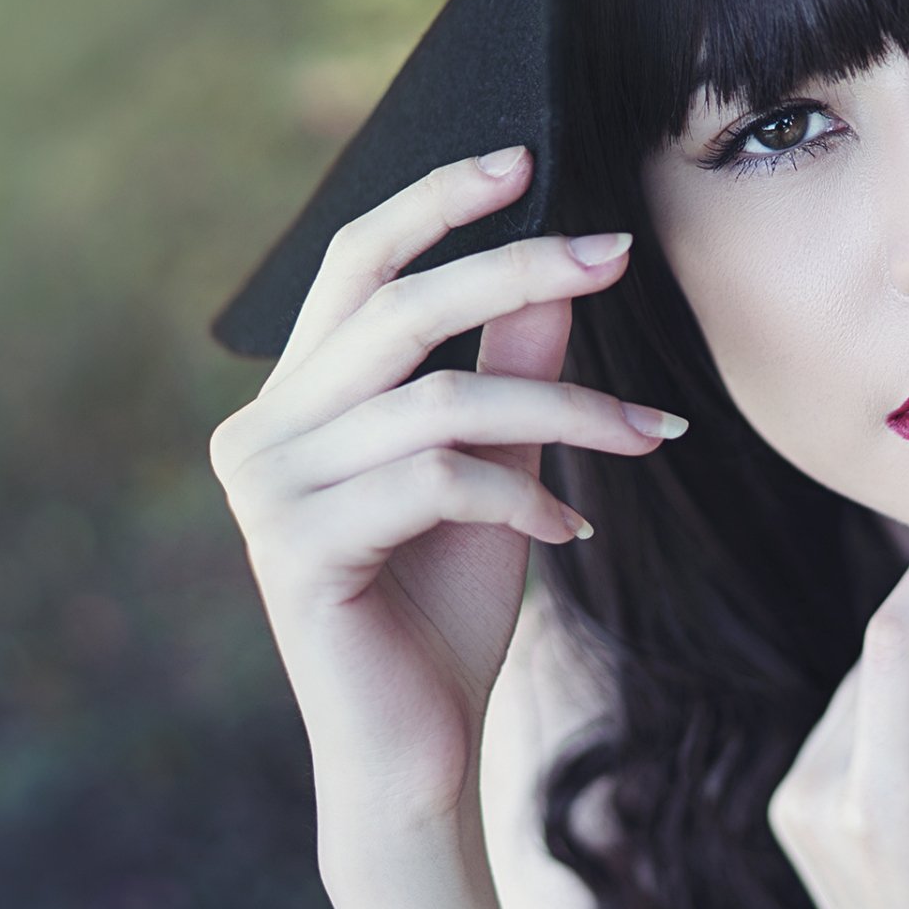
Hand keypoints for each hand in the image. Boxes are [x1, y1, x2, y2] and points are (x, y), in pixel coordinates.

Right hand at [207, 147, 687, 838]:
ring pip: (441, 401)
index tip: (527, 157)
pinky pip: (436, 482)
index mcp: (296, 399)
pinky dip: (523, 500)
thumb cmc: (446, 606)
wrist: (415, 751)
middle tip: (616, 252)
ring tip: (647, 438)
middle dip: (518, 269)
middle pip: (398, 308)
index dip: (435, 202)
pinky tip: (568, 538)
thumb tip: (564, 269)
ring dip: (566, 414)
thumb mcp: (495, 468)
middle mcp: (260, 431)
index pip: (355, 264)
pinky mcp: (296, 550)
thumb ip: (513, 369)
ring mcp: (268, 491)